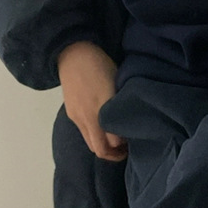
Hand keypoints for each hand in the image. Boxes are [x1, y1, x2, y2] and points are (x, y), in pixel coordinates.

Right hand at [57, 41, 126, 161]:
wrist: (73, 54)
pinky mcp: (71, 114)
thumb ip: (123, 104)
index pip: (114, 141)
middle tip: (126, 149)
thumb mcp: (118, 82)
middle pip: (99, 149)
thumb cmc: (101, 64)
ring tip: (116, 141)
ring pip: (90, 143)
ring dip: (103, 146)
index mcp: (103, 109)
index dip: (125, 145)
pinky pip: (84, 132)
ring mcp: (77, 117)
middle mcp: (88, 117)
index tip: (136, 140)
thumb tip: (131, 122)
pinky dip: (94, 136)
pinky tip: (103, 127)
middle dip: (113, 154)